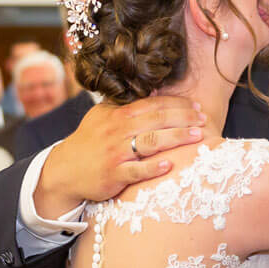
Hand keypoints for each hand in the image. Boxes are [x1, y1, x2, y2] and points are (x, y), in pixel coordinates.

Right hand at [35, 98, 206, 215]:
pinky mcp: (114, 174)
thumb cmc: (88, 142)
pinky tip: (170, 164)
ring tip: (198, 135)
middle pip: (157, 120)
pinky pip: (136, 171)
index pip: (153, 104)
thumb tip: (154, 93)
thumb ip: (125, 105)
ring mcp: (116, 153)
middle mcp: (118, 131)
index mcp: (118, 114)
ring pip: (151, 142)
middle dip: (184, 117)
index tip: (197, 105)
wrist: (64, 170)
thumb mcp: (102, 116)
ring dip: (177, 137)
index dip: (177, 103)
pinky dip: (153, 167)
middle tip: (204, 118)